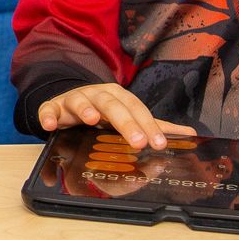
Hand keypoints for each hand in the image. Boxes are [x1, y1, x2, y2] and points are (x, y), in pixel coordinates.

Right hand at [38, 83, 195, 149]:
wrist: (69, 101)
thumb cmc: (103, 112)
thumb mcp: (129, 116)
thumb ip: (155, 126)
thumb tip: (190, 134)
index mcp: (118, 97)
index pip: (137, 109)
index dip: (148, 125)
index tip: (160, 144)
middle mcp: (97, 95)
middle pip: (112, 105)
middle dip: (125, 122)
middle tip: (138, 143)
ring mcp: (74, 100)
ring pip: (80, 101)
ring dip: (85, 109)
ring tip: (91, 120)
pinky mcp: (54, 107)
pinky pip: (49, 109)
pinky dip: (48, 115)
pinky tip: (49, 125)